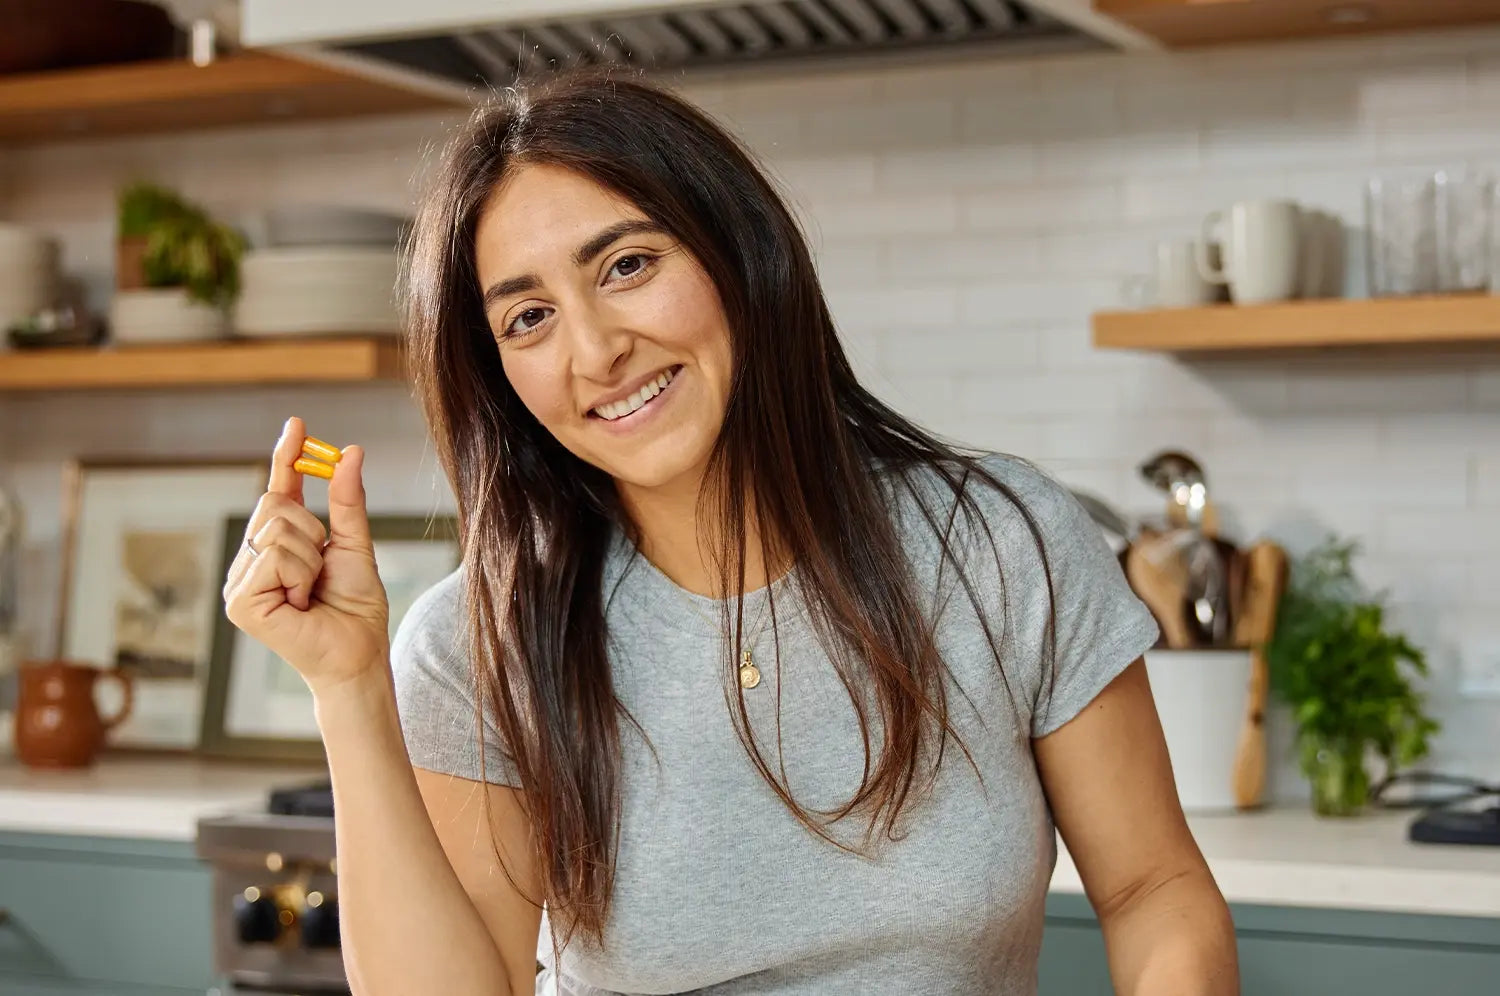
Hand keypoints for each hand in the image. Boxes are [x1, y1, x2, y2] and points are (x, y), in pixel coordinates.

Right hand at [223, 416, 389, 695]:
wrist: (357, 653)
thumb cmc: (355, 607)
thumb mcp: (355, 544)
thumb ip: (347, 501)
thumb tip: (349, 451)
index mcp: (278, 544)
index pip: (278, 490)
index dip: (287, 456)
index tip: (297, 424)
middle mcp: (251, 559)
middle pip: (273, 504)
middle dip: (312, 530)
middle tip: (319, 572)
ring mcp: (240, 581)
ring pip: (276, 529)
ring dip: (309, 558)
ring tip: (311, 592)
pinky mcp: (239, 602)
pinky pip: (274, 556)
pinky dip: (299, 575)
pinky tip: (299, 602)